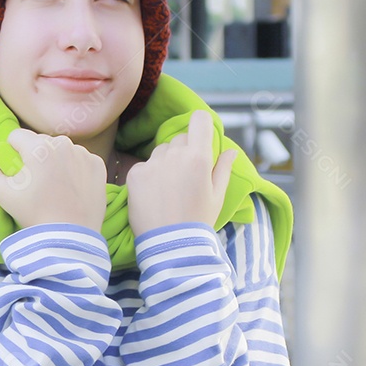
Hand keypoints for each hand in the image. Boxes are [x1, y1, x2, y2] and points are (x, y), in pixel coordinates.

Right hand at [0, 128, 108, 230]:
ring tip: (54, 187)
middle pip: (39, 142)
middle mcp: (63, 143)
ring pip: (60, 149)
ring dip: (55, 161)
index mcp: (38, 147)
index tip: (18, 177)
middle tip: (36, 185)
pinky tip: (71, 188)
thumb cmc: (32, 215)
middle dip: (35, 157)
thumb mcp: (2, 193)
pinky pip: (80, 159)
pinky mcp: (98, 165)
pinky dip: (74, 169)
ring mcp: (84, 153)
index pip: (17, 136)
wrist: (69, 240)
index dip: (12, 155)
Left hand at [125, 109, 237, 236]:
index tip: (201, 138)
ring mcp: (152, 164)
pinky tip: (154, 195)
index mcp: (199, 157)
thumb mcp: (217, 196)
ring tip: (169, 189)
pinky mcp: (135, 174)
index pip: (199, 119)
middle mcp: (175, 155)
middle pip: (180, 139)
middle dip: (184, 151)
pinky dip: (148, 175)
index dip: (201, 126)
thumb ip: (223, 169)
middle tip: (186, 177)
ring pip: (161, 151)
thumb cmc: (198, 221)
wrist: (170, 245)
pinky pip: (144, 165)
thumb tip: (231, 151)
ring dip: (165, 162)